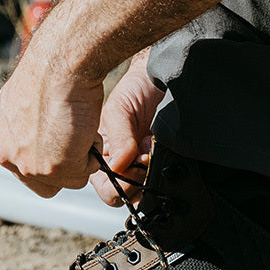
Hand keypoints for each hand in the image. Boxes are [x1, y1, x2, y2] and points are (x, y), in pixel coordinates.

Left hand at [0, 36, 103, 197]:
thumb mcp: (27, 96)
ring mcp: (26, 164)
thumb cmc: (51, 68)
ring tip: (81, 126)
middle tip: (76, 136)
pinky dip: (91, 155)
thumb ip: (28, 121)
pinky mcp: (52, 169)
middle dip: (61, 164)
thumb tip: (46, 133)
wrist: (60, 62)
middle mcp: (3, 151)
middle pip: (38, 178)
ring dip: (79, 158)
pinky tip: (87, 128)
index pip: (19, 161)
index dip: (46, 154)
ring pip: (63, 179)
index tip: (60, 140)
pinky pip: (82, 174)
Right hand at [90, 50, 164, 205]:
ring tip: (152, 149)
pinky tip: (163, 149)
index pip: (105, 188)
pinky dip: (167, 169)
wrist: (164, 74)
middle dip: (136, 181)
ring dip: (152, 175)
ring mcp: (144, 163)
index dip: (117, 185)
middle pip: (126, 195)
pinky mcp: (164, 160)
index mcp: (102, 154)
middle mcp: (122, 162)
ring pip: (147, 191)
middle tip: (143, 157)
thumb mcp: (119, 109)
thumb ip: (117, 139)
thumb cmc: (135, 86)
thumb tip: (118, 168)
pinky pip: (167, 177)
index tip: (130, 169)